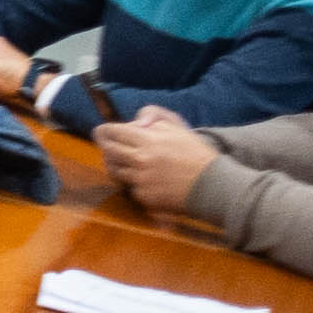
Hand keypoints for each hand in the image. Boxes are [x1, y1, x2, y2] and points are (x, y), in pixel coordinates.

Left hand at [97, 108, 222, 214]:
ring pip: (114, 171)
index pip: (114, 132)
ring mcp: (140, 180)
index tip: (101, 130)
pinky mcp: (144, 196)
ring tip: (126, 161)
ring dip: (116, 165)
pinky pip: (129, 187)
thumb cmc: (194, 152)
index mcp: (148, 140)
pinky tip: (146, 178)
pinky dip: (133, 182)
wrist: (210, 183)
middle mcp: (140, 160)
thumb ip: (154, 115)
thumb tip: (135, 122)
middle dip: (104, 147)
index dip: (105, 130)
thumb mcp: (177, 125)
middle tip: (105, 145)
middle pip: (108, 152)